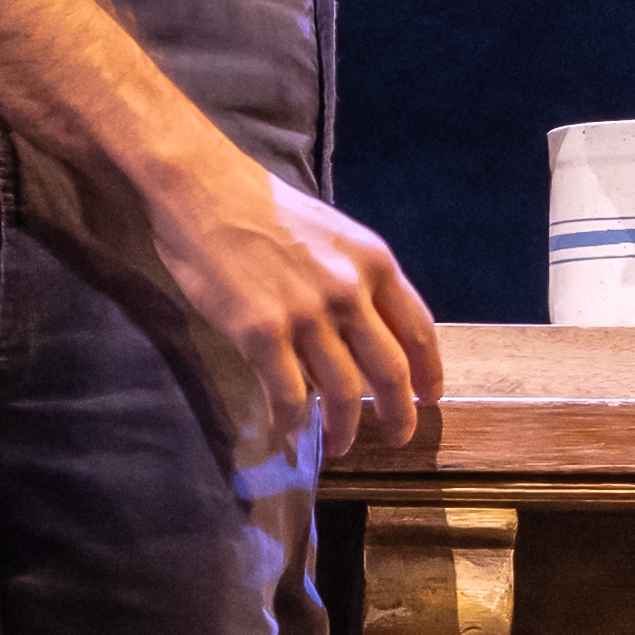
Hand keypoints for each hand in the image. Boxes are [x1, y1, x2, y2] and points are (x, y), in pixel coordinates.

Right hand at [146, 148, 442, 456]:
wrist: (205, 189)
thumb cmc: (264, 209)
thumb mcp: (333, 236)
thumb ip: (356, 280)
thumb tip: (367, 334)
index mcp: (374, 263)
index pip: (419, 331)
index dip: (429, 372)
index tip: (430, 397)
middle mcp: (349, 291)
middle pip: (390, 372)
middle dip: (399, 413)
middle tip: (398, 436)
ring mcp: (307, 314)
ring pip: (343, 392)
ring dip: (344, 428)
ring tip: (339, 444)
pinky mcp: (262, 332)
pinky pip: (288, 395)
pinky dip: (293, 424)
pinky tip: (289, 434)